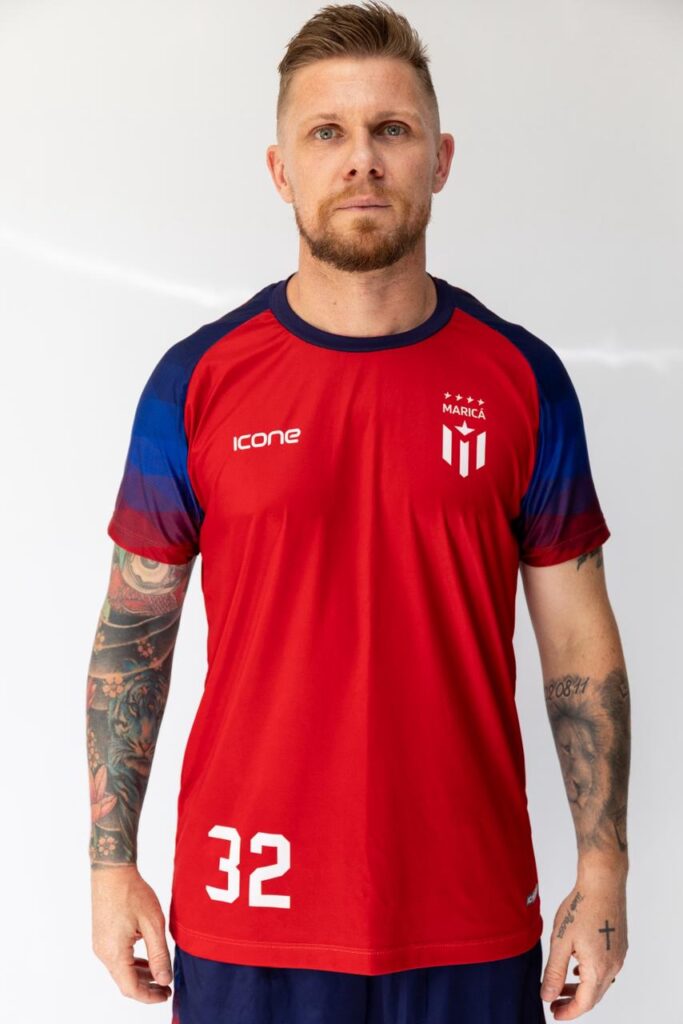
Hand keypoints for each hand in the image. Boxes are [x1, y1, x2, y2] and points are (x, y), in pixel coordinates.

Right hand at [91, 863, 172, 1002]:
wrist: (112, 871)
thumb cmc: (133, 893)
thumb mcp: (153, 924)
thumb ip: (159, 955)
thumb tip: (164, 980)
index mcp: (114, 953)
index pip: (131, 988)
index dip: (149, 996)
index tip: (166, 995)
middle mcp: (103, 953)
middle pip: (125, 982)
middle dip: (147, 988)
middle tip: (167, 988)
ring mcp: (100, 944)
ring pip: (121, 970)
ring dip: (140, 976)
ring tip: (161, 975)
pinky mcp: (102, 936)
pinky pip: (118, 958)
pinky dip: (133, 963)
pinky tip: (147, 959)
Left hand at [540, 869, 627, 1018]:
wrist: (603, 882)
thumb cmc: (581, 907)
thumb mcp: (561, 941)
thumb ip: (554, 972)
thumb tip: (547, 996)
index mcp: (598, 969)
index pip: (584, 1003)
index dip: (568, 1012)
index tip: (553, 1013)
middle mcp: (613, 966)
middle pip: (593, 996)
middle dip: (573, 1002)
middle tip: (554, 1002)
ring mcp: (619, 956)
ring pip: (600, 983)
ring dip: (582, 988)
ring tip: (562, 986)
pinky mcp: (619, 945)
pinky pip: (606, 969)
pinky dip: (590, 975)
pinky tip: (578, 967)